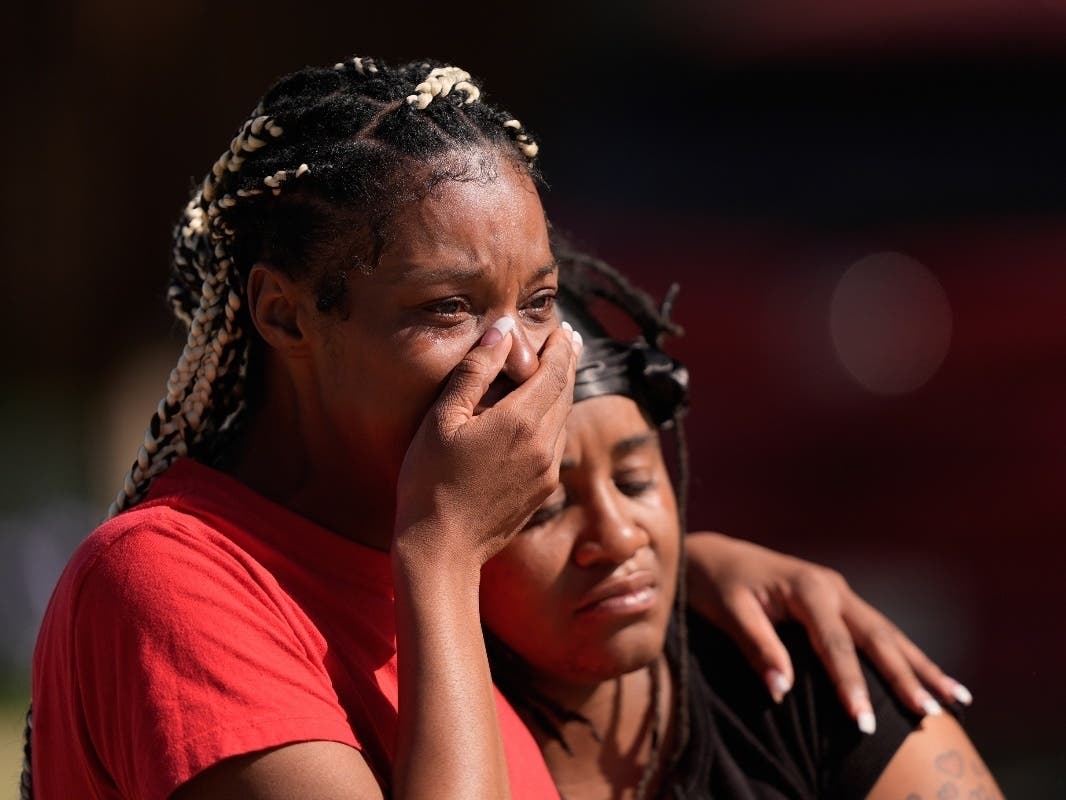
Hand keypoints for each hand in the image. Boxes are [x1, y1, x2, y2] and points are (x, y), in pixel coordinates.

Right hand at [390, 318, 578, 799]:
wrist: (442, 548)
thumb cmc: (430, 480)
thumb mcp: (444, 419)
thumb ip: (476, 371)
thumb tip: (502, 332)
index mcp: (521, 420)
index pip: (554, 370)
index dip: (559, 346)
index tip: (562, 327)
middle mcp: (545, 443)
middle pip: (566, 391)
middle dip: (568, 362)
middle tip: (568, 339)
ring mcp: (548, 470)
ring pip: (565, 418)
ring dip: (564, 390)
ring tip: (559, 370)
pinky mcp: (544, 490)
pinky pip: (557, 443)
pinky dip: (556, 419)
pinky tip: (544, 414)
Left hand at [684, 532, 971, 730]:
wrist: (713, 555)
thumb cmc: (716, 585)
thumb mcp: (729, 612)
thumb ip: (757, 647)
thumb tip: (782, 690)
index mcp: (807, 587)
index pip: (835, 644)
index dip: (851, 684)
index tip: (864, 722)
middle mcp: (832, 586)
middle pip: (876, 637)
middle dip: (904, 677)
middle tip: (927, 714)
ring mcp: (840, 592)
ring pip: (888, 633)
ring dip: (920, 666)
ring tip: (956, 699)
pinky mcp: (840, 601)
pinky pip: (878, 631)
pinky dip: (906, 654)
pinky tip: (931, 676)